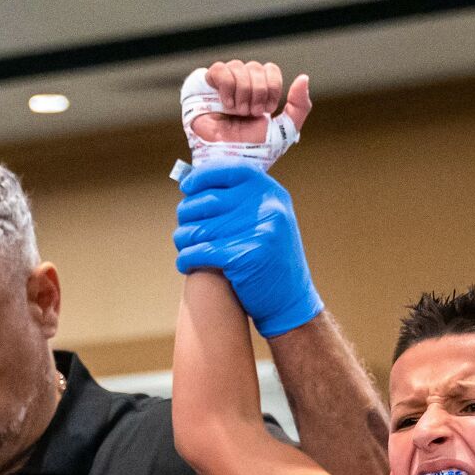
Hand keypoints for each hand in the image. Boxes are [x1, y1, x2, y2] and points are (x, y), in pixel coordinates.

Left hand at [174, 162, 322, 335]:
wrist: (291, 303)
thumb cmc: (271, 261)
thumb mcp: (269, 222)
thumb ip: (243, 201)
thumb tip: (196, 182)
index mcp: (271, 194)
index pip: (228, 170)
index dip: (202, 177)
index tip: (186, 187)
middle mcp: (267, 209)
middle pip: (208, 200)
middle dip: (188, 213)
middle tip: (184, 226)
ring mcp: (258, 232)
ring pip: (200, 227)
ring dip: (183, 238)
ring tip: (183, 246)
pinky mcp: (245, 258)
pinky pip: (201, 251)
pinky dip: (187, 258)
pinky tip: (185, 264)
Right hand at [180, 61, 309, 169]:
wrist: (228, 161)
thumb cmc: (252, 151)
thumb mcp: (284, 132)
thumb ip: (299, 108)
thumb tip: (304, 78)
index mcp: (260, 93)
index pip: (271, 69)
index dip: (271, 88)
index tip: (265, 111)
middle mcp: (242, 84)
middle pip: (257, 67)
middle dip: (257, 94)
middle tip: (250, 114)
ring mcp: (224, 83)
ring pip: (239, 66)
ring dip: (243, 95)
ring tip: (237, 113)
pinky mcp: (206, 84)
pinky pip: (220, 69)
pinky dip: (227, 88)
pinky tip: (225, 105)